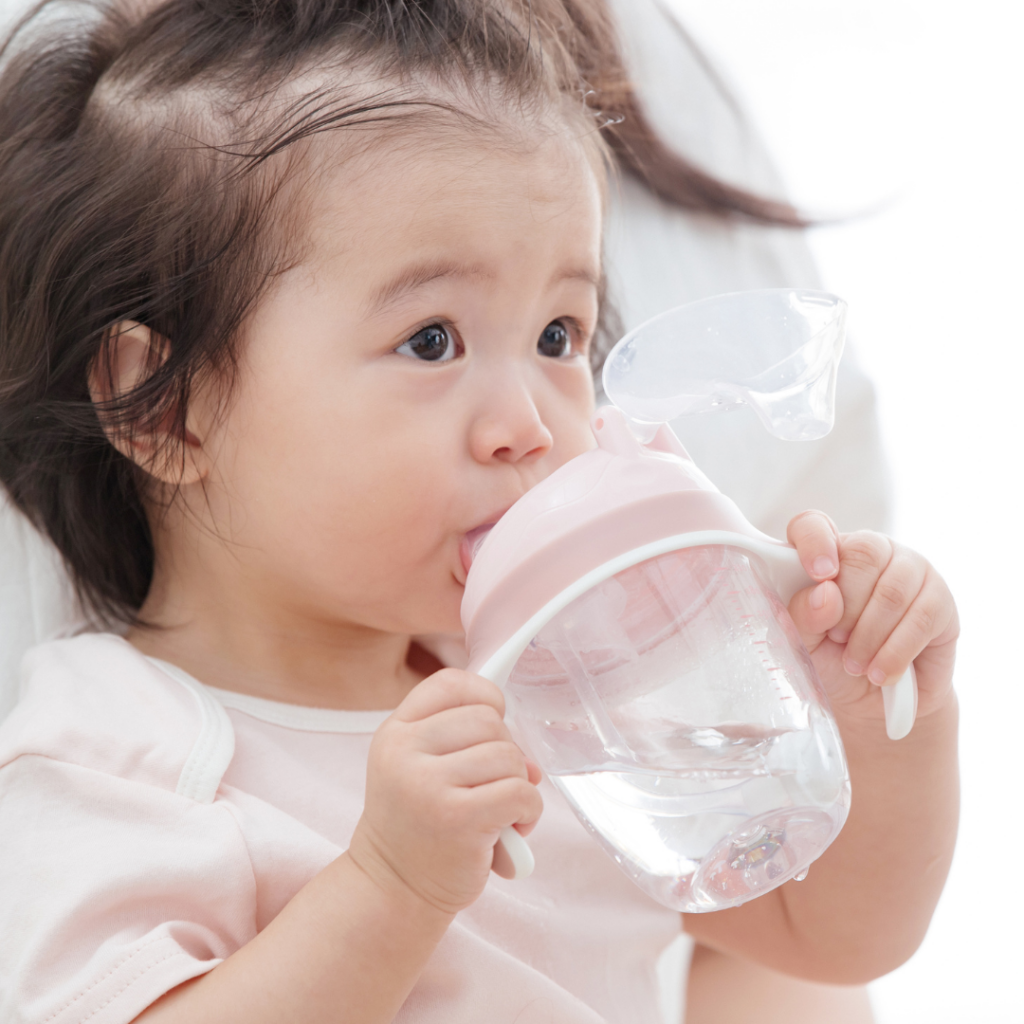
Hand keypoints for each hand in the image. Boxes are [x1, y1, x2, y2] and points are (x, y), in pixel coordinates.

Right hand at [347, 669, 542, 915]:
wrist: (392, 890)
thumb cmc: (418, 826)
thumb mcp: (421, 770)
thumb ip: (466, 746)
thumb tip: (529, 758)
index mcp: (395, 732)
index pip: (451, 683)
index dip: (484, 696)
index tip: (492, 721)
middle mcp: (405, 752)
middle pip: (488, 720)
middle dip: (505, 752)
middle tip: (492, 785)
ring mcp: (428, 785)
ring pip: (508, 756)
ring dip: (518, 785)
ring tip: (500, 812)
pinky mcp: (457, 818)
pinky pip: (520, 792)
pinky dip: (529, 810)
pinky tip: (512, 828)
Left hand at [784, 511, 958, 726]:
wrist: (872, 701)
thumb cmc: (832, 661)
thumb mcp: (804, 643)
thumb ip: (803, 616)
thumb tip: (825, 593)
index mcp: (828, 553)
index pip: (814, 525)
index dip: (814, 542)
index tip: (818, 575)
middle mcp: (872, 551)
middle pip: (864, 554)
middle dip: (847, 608)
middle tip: (838, 640)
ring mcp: (911, 570)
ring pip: (893, 591)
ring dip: (869, 637)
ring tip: (855, 665)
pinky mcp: (940, 600)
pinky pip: (920, 619)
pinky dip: (894, 652)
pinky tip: (880, 672)